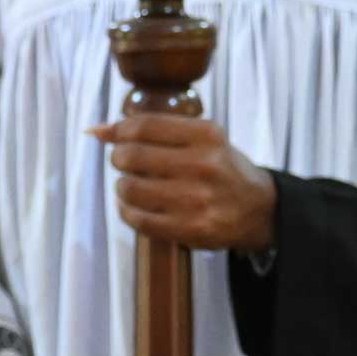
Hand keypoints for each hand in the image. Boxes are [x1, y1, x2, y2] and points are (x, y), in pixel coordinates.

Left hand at [93, 114, 277, 253]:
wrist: (260, 210)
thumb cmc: (220, 167)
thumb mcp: (198, 139)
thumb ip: (150, 130)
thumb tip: (95, 130)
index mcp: (207, 135)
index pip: (142, 126)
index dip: (119, 131)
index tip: (117, 137)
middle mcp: (205, 165)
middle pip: (130, 156)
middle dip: (119, 159)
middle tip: (126, 163)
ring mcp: (199, 199)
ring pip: (129, 188)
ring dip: (122, 187)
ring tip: (132, 186)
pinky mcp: (193, 229)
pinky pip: (138, 219)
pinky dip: (128, 211)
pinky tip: (136, 207)